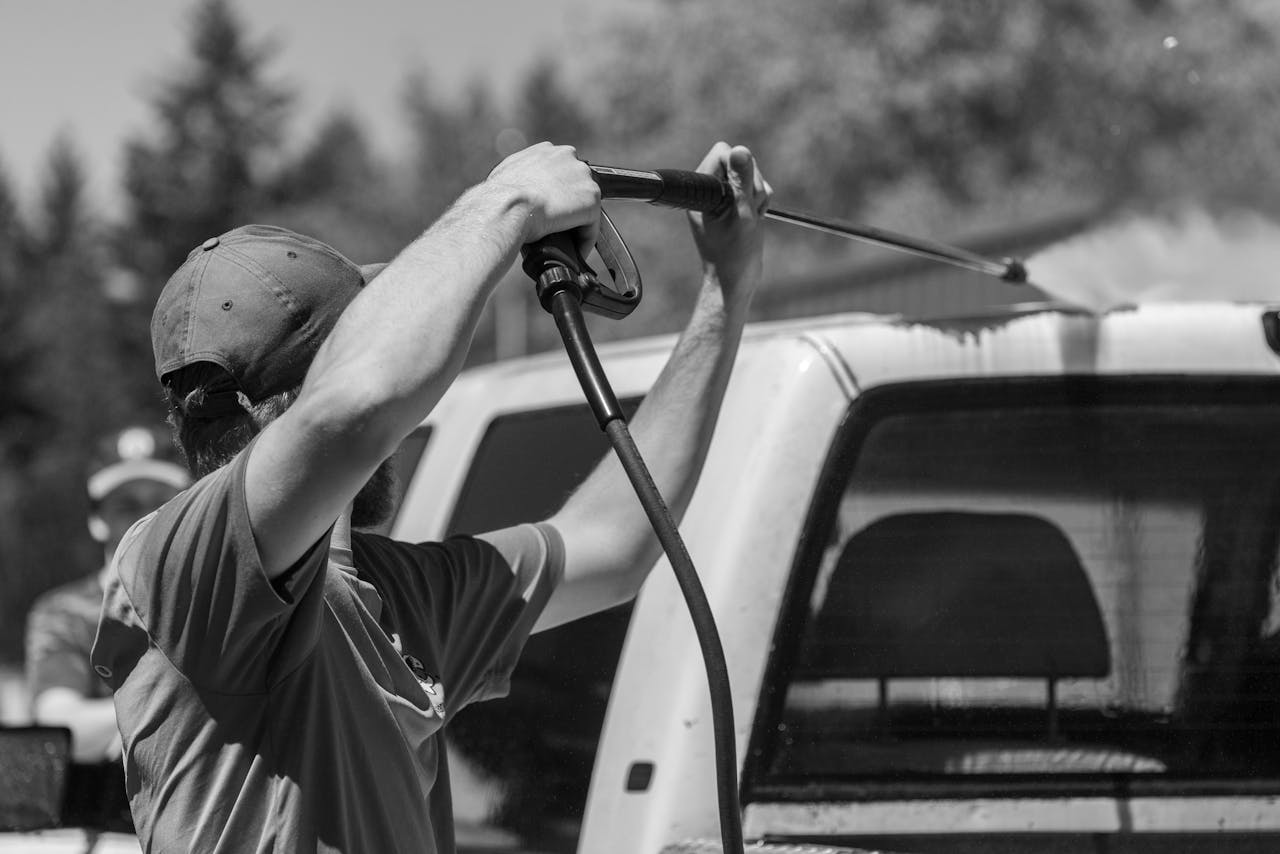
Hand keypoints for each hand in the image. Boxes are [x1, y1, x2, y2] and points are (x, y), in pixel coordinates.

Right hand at [486, 142, 601, 257]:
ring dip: (578, 225)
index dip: (558, 193)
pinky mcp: (592, 201)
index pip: (562, 171)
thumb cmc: (498, 196)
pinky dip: (584, 242)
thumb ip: (520, 173)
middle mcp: (568, 157)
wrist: (507, 206)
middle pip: (577, 186)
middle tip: (560, 228)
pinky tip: (574, 253)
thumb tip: (518, 189)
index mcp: (547, 151)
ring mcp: (583, 178)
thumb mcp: (506, 174)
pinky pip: (592, 226)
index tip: (551, 209)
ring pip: (586, 207)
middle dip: (570, 207)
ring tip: (568, 244)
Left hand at [687, 142, 771, 304]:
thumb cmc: (735, 254)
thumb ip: (742, 182)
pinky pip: (753, 189)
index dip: (739, 168)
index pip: (722, 152)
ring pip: (749, 175)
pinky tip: (756, 220)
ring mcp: (721, 197)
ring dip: (758, 194)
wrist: (734, 281)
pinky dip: (760, 202)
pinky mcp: (733, 204)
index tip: (743, 194)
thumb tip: (740, 150)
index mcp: (702, 189)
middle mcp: (709, 190)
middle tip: (750, 210)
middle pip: (738, 161)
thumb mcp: (743, 215)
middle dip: (751, 183)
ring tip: (753, 219)